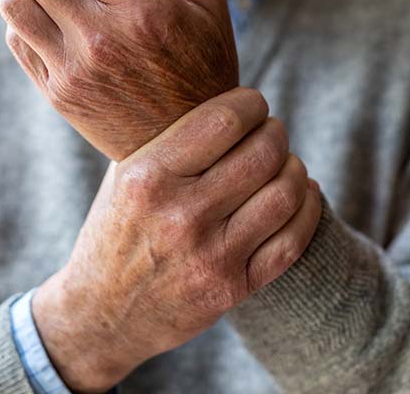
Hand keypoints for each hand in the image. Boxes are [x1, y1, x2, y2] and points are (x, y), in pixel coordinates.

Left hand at [0, 0, 238, 160]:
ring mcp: (74, 70)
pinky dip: (21, 10)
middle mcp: (103, 40)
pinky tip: (43, 3)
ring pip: (16, 0)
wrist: (187, 148)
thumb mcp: (208, 2)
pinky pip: (17, 37)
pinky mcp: (57, 93)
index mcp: (145, 11)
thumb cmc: (204, 65)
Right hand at [31, 88, 321, 391]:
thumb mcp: (123, 176)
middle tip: (270, 132)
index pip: (223, 121)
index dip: (251, 103)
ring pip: (285, 193)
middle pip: (263, 153)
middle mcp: (180, 216)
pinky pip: (293, 240)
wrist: (101, 314)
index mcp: (147, 178)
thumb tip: (225, 96)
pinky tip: (300, 194)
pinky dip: (307, 208)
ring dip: (294, 168)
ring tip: (284, 163)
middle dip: (276, 133)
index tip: (252, 104)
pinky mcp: (233, 288)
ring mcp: (210, 256)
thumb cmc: (116, 231)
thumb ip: (169, 139)